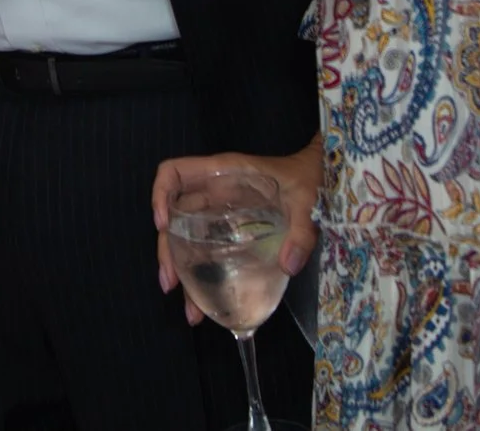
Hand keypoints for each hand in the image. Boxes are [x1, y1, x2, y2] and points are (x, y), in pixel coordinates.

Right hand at [153, 143, 321, 324]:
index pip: (175, 173)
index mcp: (223, 173)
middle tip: (170, 282)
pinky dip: (200, 275)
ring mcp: (219, 211)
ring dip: (180, 269)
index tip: (163, 224)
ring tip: (188, 307)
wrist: (319, 177)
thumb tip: (288, 266)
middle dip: (166, 249)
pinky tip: (205, 301)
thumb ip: (301, 232)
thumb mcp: (306, 202)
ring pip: (185, 237)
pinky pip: (205, 249)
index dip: (160, 194)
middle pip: (174, 216)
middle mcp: (214, 192)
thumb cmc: (308, 179)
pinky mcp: (230, 229)